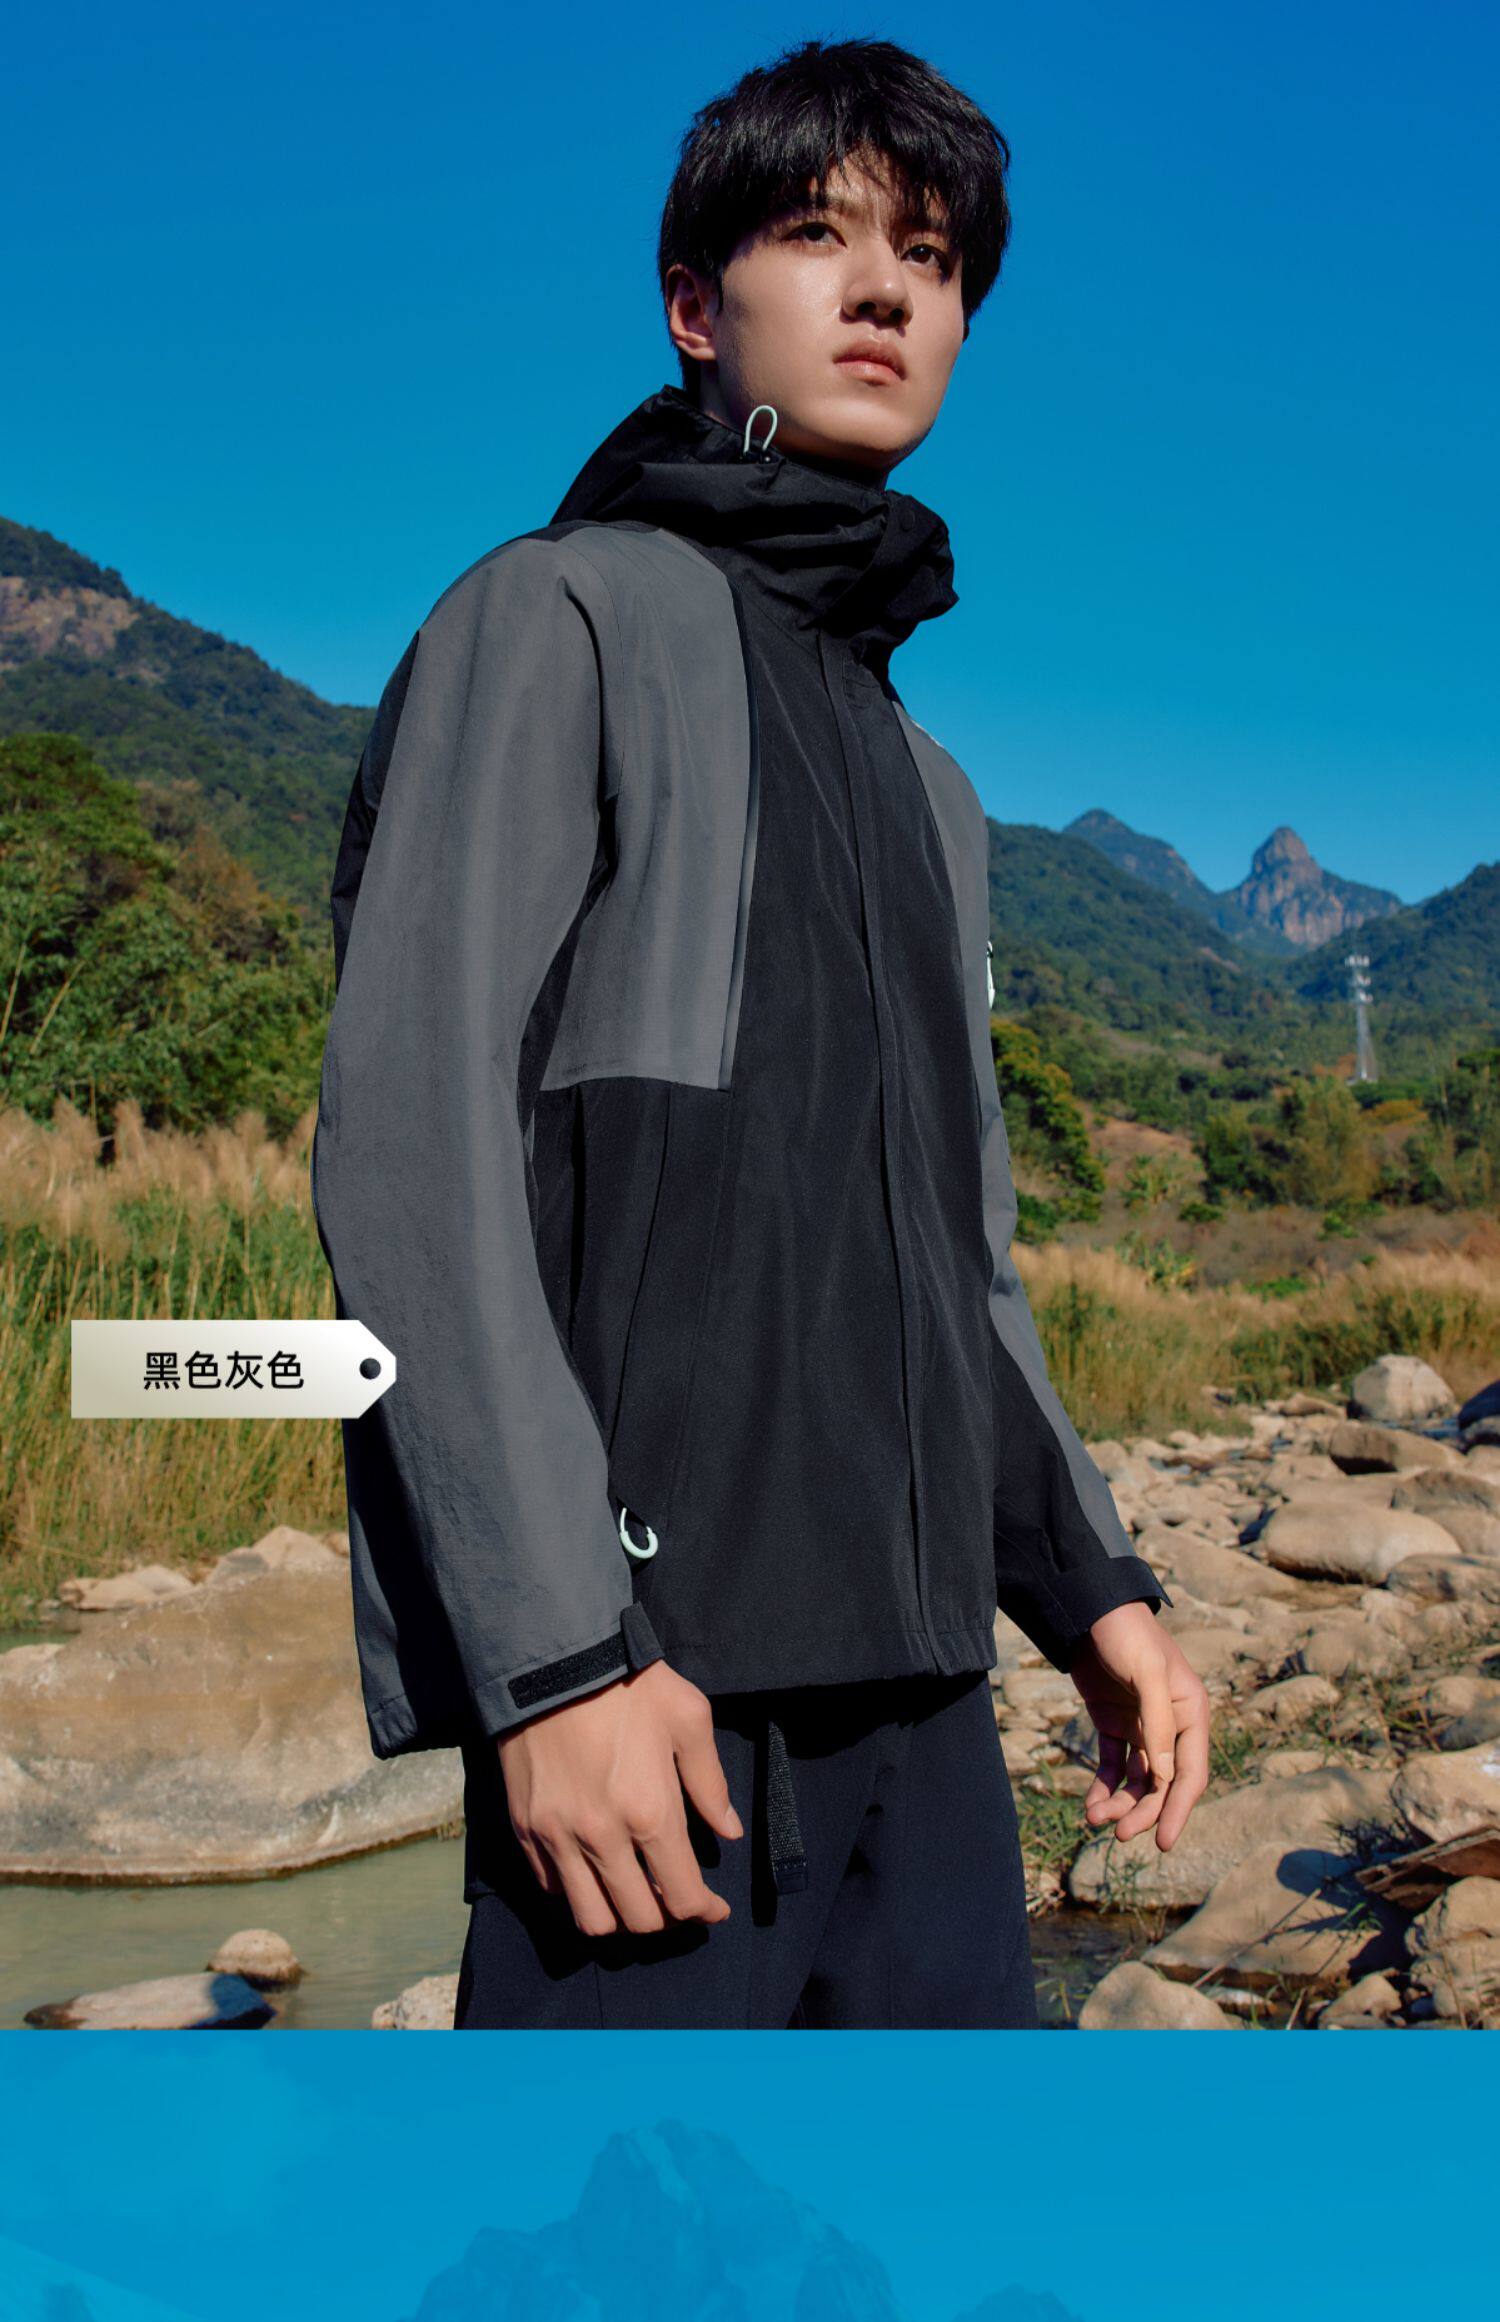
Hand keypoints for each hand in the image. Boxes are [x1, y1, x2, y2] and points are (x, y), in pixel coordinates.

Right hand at [497, 1659, 742, 1936]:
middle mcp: (602, 1837)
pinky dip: (576, 1890)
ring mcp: (558, 1837)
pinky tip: (593, 1867)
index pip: (683, 1896)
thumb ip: (710, 1784)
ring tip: (632, 1895)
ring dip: (618, 1917)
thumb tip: (729, 1831)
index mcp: (650, 1813)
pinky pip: (552, 1886)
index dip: (706, 1912)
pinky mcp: (526, 1828)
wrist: (552, 1660)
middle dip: (665, 1918)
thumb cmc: (628, 1683)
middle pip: (638, 1919)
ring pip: (590, 1918)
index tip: (715, 1909)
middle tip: (675, 1899)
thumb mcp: (688, 1719)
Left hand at [1068, 1601, 1209, 1850]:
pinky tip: (1092, 1805)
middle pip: (1162, 1784)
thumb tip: (1165, 1777)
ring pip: (1137, 1780)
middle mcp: (1171, 1725)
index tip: (1163, 1843)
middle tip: (1119, 1835)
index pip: (1190, 1774)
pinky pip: (1114, 1765)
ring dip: (1120, 1803)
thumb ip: (1158, 1723)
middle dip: (1143, 1811)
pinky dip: (1105, 1787)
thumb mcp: (1147, 1673)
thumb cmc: (1127, 1635)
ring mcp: (1142, 1726)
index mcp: (1190, 1714)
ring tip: (1094, 1818)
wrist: (1089, 1610)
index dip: (1178, 1810)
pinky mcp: (1114, 1723)